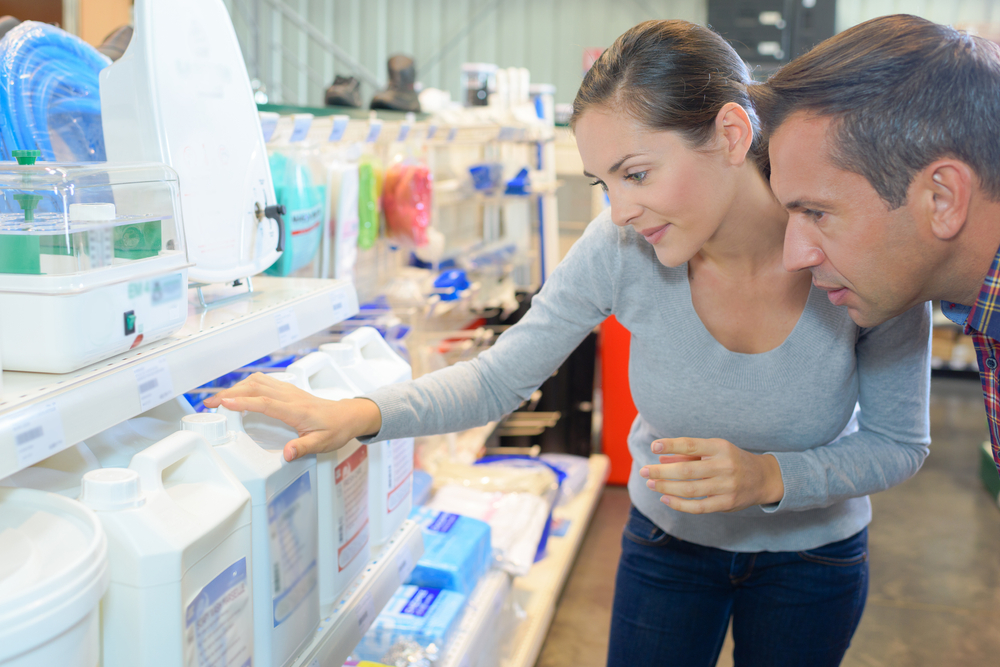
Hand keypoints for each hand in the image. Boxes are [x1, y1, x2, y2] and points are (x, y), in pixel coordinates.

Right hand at [203, 373, 382, 460]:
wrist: (348, 415)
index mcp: (296, 410)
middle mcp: (290, 396)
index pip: (265, 402)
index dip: (244, 402)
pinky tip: (238, 392)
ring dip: (236, 387)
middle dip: (230, 393)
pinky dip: (246, 385)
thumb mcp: (322, 443)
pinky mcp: (287, 390)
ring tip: (218, 399)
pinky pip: (263, 382)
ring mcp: (288, 390)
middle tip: (209, 403)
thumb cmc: (335, 428)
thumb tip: (287, 454)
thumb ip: (303, 448)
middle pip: (256, 387)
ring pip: (258, 382)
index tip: (224, 403)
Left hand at [639, 437, 783, 512]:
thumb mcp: (714, 450)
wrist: (764, 478)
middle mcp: (724, 466)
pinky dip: (679, 504)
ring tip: (651, 484)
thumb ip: (688, 455)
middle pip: (687, 470)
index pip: (691, 445)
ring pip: (690, 489)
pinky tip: (665, 499)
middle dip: (661, 471)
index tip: (654, 446)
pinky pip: (698, 507)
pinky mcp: (727, 503)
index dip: (671, 445)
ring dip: (666, 487)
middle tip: (644, 471)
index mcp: (720, 447)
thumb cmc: (731, 460)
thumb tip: (661, 458)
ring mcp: (727, 486)